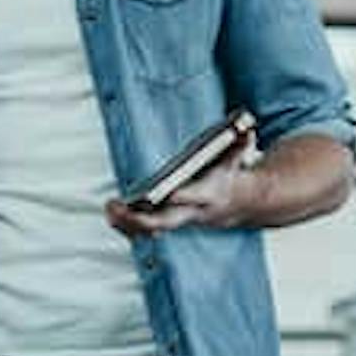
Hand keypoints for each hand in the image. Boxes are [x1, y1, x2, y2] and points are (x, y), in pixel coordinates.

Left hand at [105, 117, 257, 238]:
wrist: (241, 203)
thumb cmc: (231, 173)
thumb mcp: (239, 155)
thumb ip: (241, 141)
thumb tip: (246, 126)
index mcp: (208, 194)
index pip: (194, 196)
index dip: (182, 196)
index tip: (167, 192)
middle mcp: (192, 212)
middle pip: (165, 221)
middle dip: (141, 219)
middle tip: (118, 208)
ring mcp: (181, 220)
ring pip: (151, 230)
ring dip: (128, 224)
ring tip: (110, 209)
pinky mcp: (172, 222)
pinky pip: (147, 230)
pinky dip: (129, 225)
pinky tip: (113, 215)